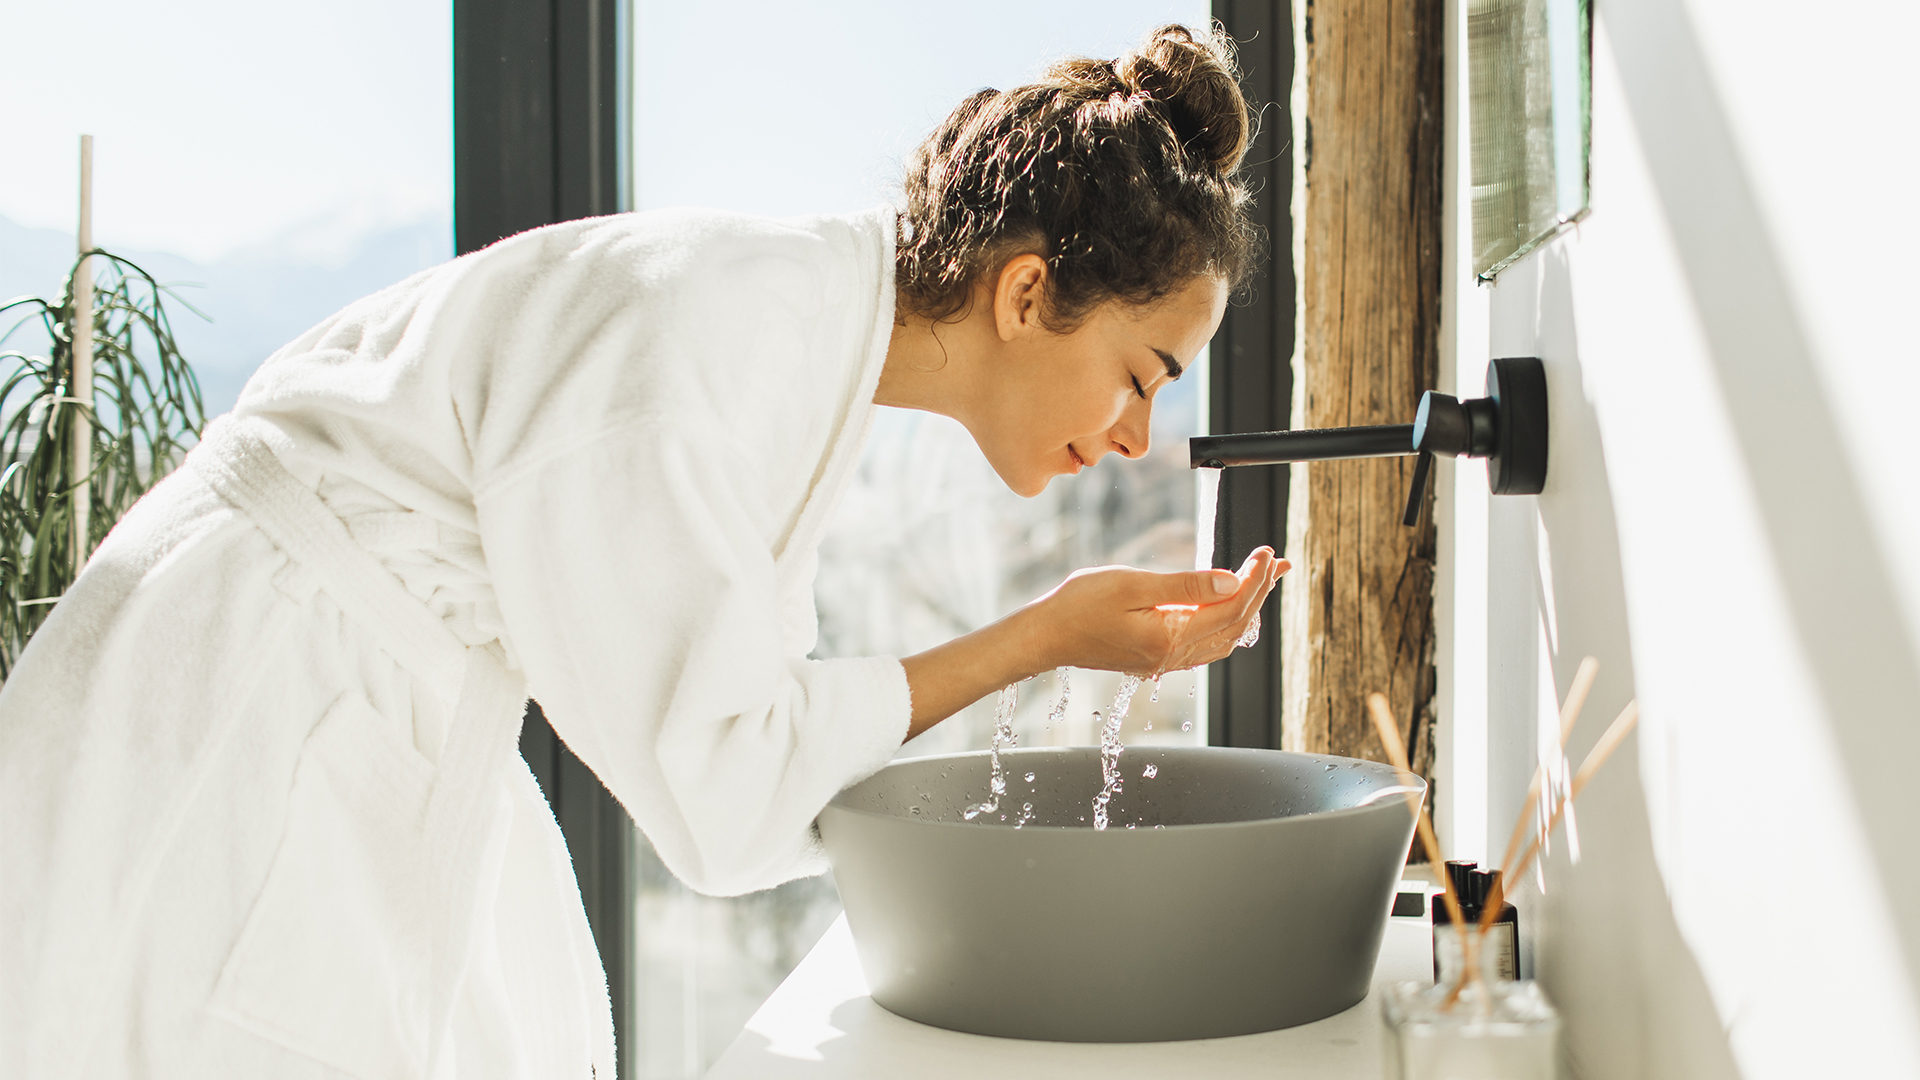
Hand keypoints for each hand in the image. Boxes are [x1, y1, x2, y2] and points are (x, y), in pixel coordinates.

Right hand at [899, 547, 1286, 739]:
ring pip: (1224, 639)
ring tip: (1263, 581)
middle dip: (1259, 592)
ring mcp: (1164, 661)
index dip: (1255, 580)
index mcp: (1170, 639)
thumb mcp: (1131, 585)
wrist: (1044, 636)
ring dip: (1248, 609)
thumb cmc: (1077, 606)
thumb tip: (1230, 582)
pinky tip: (1227, 607)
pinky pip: (1205, 646)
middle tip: (1277, 562)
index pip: (1231, 609)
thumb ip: (1184, 586)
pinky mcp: (1154, 658)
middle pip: (1235, 625)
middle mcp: (1172, 657)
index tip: (1267, 553)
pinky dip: (1226, 624)